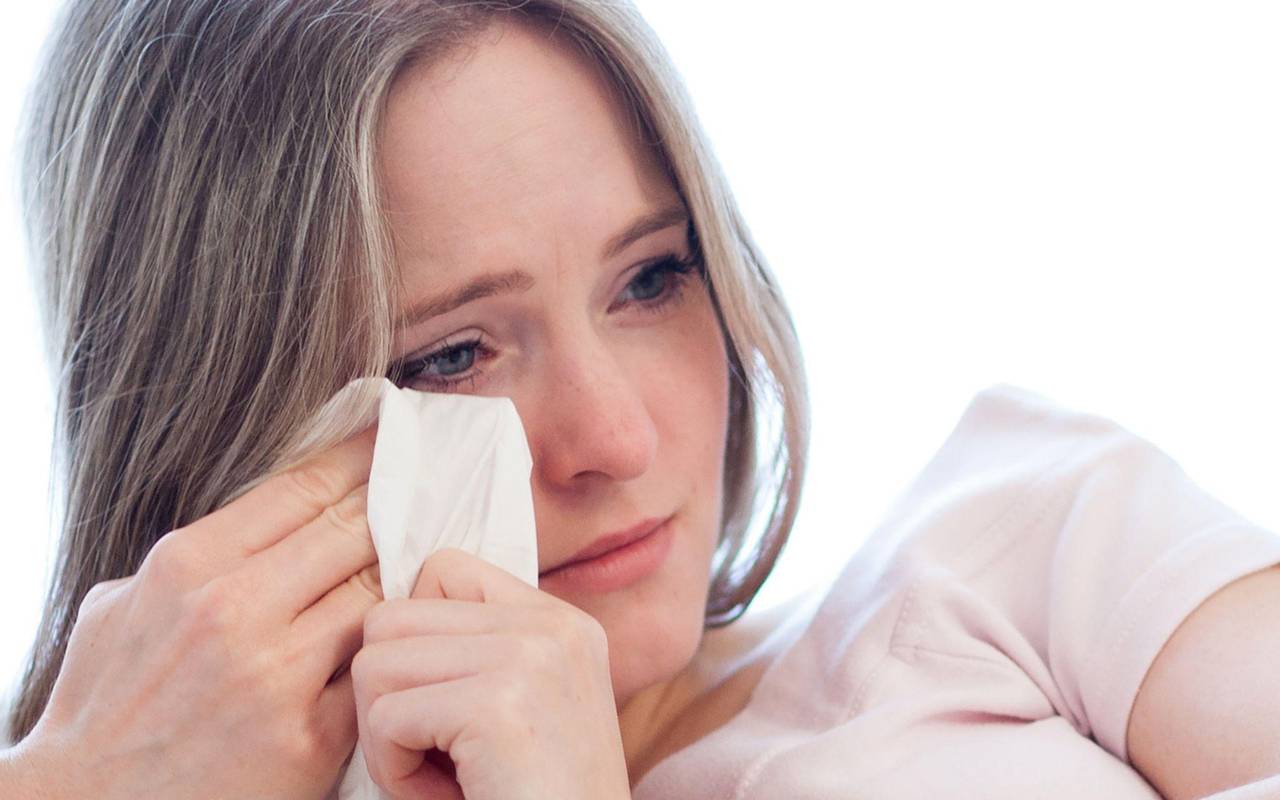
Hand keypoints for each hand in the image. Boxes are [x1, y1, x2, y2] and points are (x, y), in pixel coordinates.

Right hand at [14, 427, 382, 799]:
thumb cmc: (103, 708)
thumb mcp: (122, 607)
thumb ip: (193, 561)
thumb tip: (259, 523)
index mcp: (189, 566)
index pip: (301, 488)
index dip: (356, 457)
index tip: (388, 439)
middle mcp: (235, 610)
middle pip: (352, 530)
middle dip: (392, 505)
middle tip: (423, 488)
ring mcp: (277, 674)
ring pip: (375, 594)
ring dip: (399, 577)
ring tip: (419, 560)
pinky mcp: (310, 736)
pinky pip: (372, 668)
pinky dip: (388, 647)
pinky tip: (403, 634)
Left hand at [351, 548, 631, 799]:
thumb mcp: (522, 707)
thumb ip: (474, 654)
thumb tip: (379, 617)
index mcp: (560, 622)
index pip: (444, 569)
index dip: (414, 638)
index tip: (440, 702)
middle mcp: (551, 625)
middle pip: (393, 615)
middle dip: (389, 692)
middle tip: (432, 751)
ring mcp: (529, 657)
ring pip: (376, 660)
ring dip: (387, 733)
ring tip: (441, 774)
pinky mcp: (499, 704)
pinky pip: (385, 717)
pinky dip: (395, 771)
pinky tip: (446, 794)